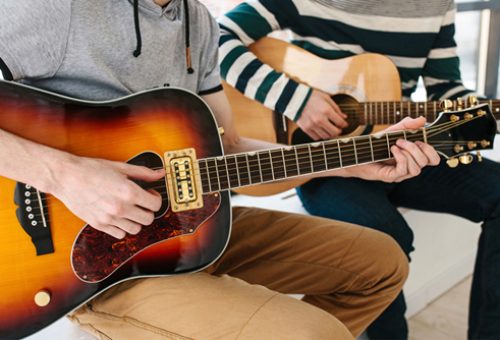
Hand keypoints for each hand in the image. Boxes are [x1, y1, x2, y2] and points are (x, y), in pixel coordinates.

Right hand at [50, 155, 164, 238]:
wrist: (66, 177)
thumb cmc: (91, 169)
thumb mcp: (121, 167)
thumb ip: (143, 172)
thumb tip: (160, 173)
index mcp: (129, 192)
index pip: (155, 204)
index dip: (156, 198)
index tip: (150, 194)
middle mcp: (121, 208)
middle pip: (148, 219)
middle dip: (148, 210)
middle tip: (142, 202)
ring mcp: (110, 218)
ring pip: (136, 229)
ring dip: (136, 220)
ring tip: (130, 209)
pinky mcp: (99, 225)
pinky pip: (120, 234)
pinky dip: (122, 227)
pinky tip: (118, 216)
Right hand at [296, 89, 347, 139]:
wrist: (295, 98)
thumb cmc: (310, 96)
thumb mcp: (326, 98)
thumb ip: (336, 108)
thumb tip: (344, 117)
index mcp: (326, 110)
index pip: (340, 123)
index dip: (344, 124)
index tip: (344, 124)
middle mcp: (320, 119)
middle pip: (334, 132)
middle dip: (339, 131)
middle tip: (338, 128)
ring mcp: (312, 125)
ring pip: (326, 136)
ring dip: (330, 134)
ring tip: (329, 129)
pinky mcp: (306, 129)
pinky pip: (316, 137)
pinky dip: (320, 136)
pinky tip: (321, 130)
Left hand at [343, 117, 439, 181]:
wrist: (356, 153)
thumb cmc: (374, 145)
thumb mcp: (392, 131)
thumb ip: (406, 125)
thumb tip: (422, 119)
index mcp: (412, 158)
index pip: (433, 159)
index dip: (430, 149)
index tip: (419, 139)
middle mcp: (408, 167)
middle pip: (428, 163)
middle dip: (419, 149)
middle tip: (404, 141)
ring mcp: (400, 174)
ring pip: (417, 169)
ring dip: (408, 153)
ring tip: (395, 144)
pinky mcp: (390, 176)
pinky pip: (404, 169)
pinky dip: (401, 157)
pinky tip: (392, 149)